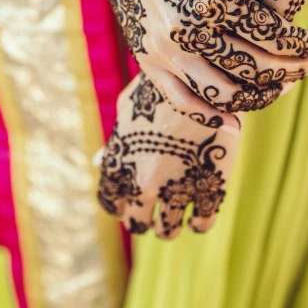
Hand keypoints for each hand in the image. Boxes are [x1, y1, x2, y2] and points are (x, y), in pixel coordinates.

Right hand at [66, 0, 307, 112]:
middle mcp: (187, 30)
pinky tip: (236, 123)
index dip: (303, 44)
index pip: (270, 34)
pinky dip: (210, 115)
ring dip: (260, 95)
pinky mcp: (146, 57)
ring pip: (223, 92)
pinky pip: (181, 99)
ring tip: (285, 86)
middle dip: (291, 69)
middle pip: (253, 66)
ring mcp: (164, 49)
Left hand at [97, 73, 241, 238]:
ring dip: (170, 226)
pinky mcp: (209, 188)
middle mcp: (142, 184)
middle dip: (144, 220)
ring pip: (168, 230)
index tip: (129, 203)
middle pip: (137, 223)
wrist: (202, 77)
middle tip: (155, 213)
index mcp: (119, 164)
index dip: (120, 205)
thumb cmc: (161, 87)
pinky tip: (200, 217)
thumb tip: (98, 162)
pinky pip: (203, 223)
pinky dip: (200, 224)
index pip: (110, 203)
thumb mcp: (128, 109)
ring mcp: (176, 189)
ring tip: (177, 219)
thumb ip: (115, 140)